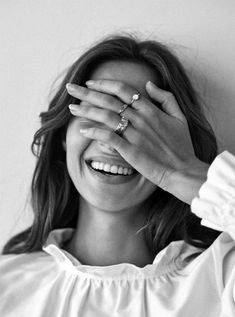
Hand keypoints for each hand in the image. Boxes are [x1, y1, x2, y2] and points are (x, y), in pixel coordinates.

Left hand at [66, 80, 207, 201]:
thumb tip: (149, 84)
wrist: (182, 171)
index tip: (89, 83)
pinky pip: (108, 138)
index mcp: (150, 109)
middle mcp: (140, 119)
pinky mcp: (130, 151)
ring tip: (70, 108)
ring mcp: (135, 135)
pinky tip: (82, 130)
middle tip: (70, 88)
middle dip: (86, 92)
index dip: (104, 84)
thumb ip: (166, 98)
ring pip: (105, 116)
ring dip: (86, 110)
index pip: (122, 90)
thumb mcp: (180, 117)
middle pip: (108, 100)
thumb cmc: (182, 146)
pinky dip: (94, 132)